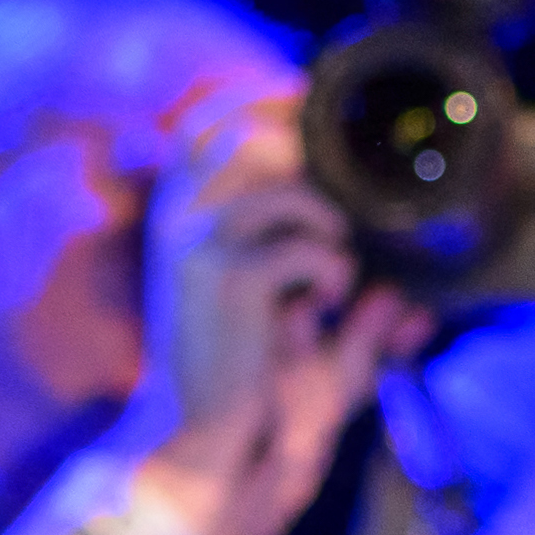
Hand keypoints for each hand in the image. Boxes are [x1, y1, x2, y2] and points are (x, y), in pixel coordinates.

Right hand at [129, 101, 423, 534]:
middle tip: (345, 191)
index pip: (204, 124)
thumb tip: (358, 211)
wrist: (192, 434)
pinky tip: (327, 298)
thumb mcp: (253, 296)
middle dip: (307, 150)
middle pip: (246, 135)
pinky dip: (333, 267)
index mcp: (175, 213)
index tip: (311, 109)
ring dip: (326, 216)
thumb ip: (294, 244)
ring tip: (335, 257)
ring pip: (282, 182)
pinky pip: (309, 245)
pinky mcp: (233, 279)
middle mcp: (179, 216)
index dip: (257, 101)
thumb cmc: (231, 368)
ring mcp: (200, 243)